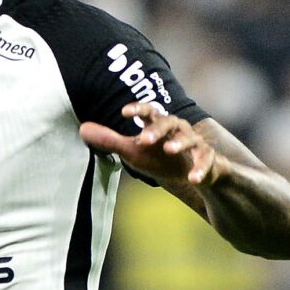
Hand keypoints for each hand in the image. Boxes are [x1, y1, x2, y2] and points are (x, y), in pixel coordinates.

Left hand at [79, 103, 225, 191]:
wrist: (193, 173)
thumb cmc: (158, 157)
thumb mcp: (133, 151)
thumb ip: (110, 141)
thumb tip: (81, 129)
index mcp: (159, 125)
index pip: (149, 111)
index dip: (139, 109)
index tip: (125, 112)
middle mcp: (178, 130)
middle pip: (169, 122)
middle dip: (157, 129)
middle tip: (143, 139)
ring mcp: (195, 144)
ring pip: (190, 138)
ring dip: (179, 143)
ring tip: (169, 150)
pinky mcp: (208, 159)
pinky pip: (206, 161)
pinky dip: (200, 170)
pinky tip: (193, 180)